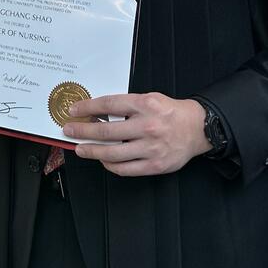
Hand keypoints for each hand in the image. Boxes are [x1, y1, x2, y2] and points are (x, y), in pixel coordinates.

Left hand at [62, 94, 209, 175]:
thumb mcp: (149, 99)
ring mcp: (151, 148)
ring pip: (112, 153)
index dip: (87, 107)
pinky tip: (103, 160)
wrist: (197, 128)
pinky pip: (125, 169)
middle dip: (82, 130)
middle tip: (69, 130)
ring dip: (92, 151)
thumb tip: (96, 113)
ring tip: (81, 148)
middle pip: (106, 130)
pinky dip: (110, 165)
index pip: (108, 104)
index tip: (74, 110)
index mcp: (145, 104)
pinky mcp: (154, 165)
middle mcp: (147, 126)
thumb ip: (126, 105)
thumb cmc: (170, 113)